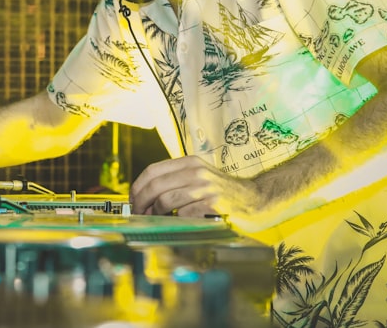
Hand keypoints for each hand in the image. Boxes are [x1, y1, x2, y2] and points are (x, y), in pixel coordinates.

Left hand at [129, 155, 264, 227]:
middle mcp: (195, 172)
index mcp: (189, 162)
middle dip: (141, 202)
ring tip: (154, 219)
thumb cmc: (222, 190)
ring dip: (154, 213)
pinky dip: (174, 221)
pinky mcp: (211, 204)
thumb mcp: (199, 175)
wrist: (253, 198)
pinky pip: (182, 215)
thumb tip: (145, 195)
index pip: (153, 170)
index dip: (138, 186)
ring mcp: (204, 188)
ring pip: (165, 200)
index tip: (133, 199)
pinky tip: (175, 223)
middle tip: (138, 213)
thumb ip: (176, 179)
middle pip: (155, 186)